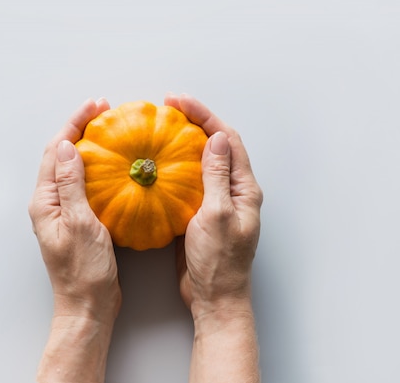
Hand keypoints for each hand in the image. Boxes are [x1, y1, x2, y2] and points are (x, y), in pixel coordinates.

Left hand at [28, 98, 120, 321]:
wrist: (88, 305)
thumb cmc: (83, 271)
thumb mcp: (80, 224)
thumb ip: (72, 185)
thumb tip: (69, 147)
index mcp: (45, 202)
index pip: (56, 151)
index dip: (74, 124)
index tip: (95, 106)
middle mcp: (50, 203)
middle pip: (61, 155)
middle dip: (80, 129)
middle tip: (104, 111)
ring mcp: (63, 211)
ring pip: (73, 168)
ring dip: (88, 146)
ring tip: (109, 130)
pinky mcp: (78, 219)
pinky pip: (84, 185)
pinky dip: (97, 169)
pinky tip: (114, 166)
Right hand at [165, 93, 262, 318]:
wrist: (213, 297)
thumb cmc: (220, 261)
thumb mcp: (217, 215)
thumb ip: (216, 176)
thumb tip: (216, 138)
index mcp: (244, 188)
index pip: (227, 140)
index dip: (205, 116)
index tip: (179, 101)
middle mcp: (233, 191)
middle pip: (215, 146)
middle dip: (194, 123)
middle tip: (168, 107)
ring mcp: (216, 202)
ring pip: (201, 163)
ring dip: (183, 144)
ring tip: (161, 129)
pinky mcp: (199, 214)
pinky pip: (188, 183)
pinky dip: (174, 169)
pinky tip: (156, 165)